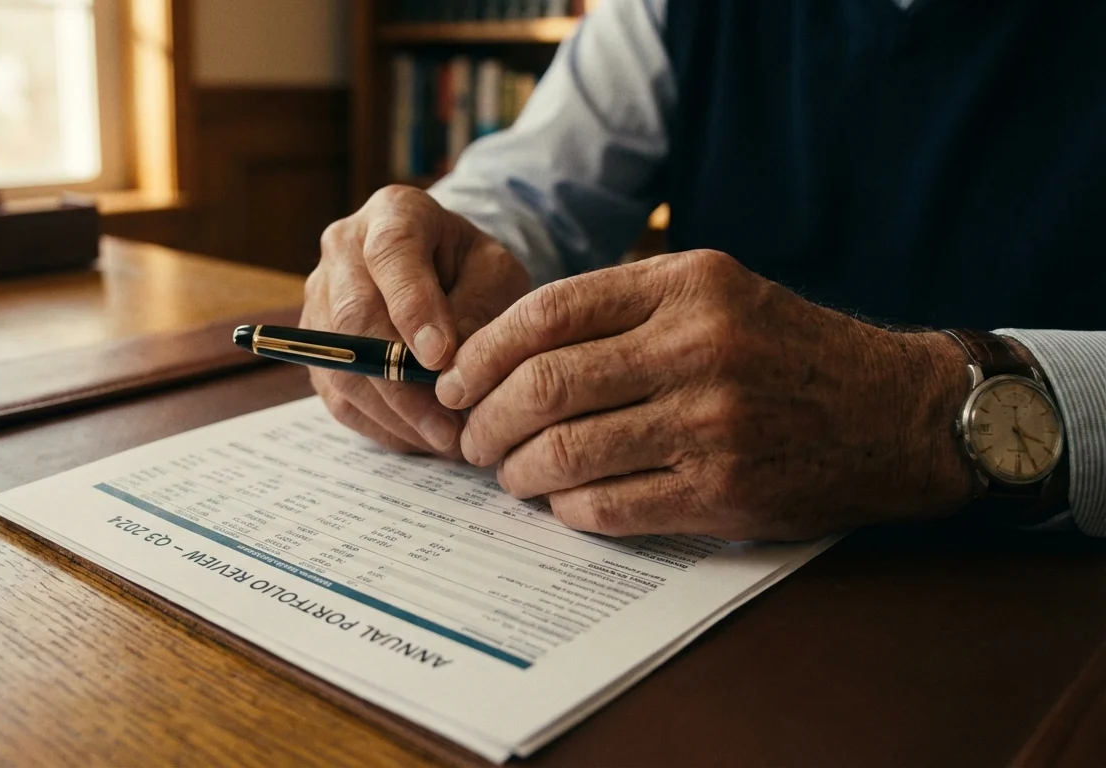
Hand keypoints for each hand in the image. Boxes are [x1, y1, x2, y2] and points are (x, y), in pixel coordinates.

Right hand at [302, 185, 531, 455]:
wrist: (443, 272)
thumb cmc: (473, 270)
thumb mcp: (496, 275)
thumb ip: (478, 308)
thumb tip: (447, 365)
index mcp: (394, 213)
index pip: (391, 254)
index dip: (412, 307)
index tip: (441, 357)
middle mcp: (343, 248)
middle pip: (354, 316)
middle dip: (402, 379)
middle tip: (449, 423)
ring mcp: (320, 296)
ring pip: (340, 364)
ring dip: (393, 412)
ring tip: (444, 440)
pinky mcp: (315, 345)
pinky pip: (337, 394)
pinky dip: (380, 423)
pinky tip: (421, 437)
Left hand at [435, 250, 975, 539]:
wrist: (895, 414)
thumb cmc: (785, 350)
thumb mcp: (715, 291)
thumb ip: (621, 304)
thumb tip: (506, 350)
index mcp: (687, 283)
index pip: (546, 312)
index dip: (482, 353)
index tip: (455, 381)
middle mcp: (697, 347)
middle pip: (543, 385)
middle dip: (484, 419)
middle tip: (470, 437)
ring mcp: (712, 423)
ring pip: (566, 451)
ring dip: (516, 470)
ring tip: (508, 472)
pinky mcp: (722, 490)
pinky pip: (608, 506)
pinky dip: (566, 507)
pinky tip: (560, 500)